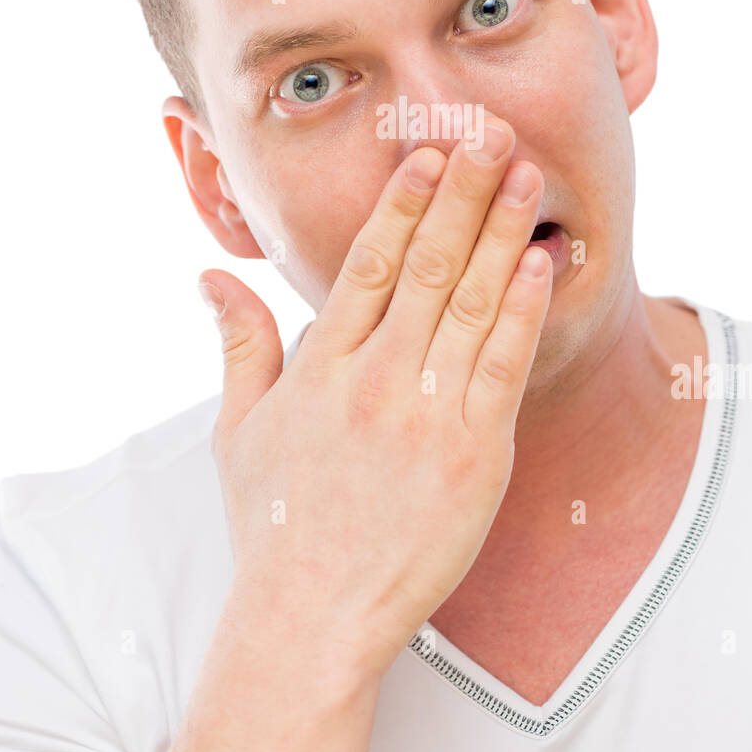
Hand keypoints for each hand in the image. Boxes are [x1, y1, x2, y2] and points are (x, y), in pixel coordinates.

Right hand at [200, 117, 551, 682]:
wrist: (312, 618)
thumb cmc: (275, 525)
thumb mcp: (238, 430)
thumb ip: (238, 343)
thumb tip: (209, 278)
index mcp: (321, 368)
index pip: (366, 264)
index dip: (403, 203)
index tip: (428, 153)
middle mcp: (375, 380)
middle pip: (427, 266)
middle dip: (462, 193)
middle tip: (490, 133)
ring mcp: (429, 415)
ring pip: (472, 304)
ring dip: (503, 233)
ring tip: (527, 176)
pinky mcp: (476, 455)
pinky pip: (504, 367)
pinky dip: (525, 311)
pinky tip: (543, 263)